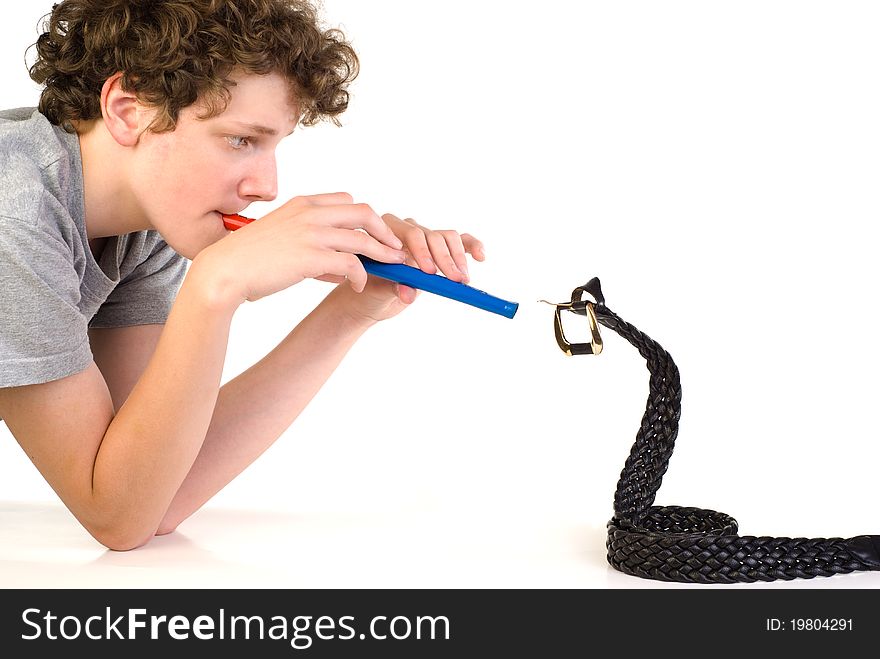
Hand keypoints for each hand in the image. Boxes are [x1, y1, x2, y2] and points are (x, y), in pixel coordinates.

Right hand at [194, 192, 405, 304]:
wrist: (224, 271)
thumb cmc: (249, 260)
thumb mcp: (282, 240)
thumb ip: (312, 247)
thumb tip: (339, 268)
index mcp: (301, 204)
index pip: (345, 200)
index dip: (365, 218)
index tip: (376, 234)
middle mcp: (309, 213)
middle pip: (363, 212)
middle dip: (384, 231)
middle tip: (396, 248)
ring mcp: (311, 233)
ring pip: (362, 238)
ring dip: (382, 254)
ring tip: (392, 267)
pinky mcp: (311, 256)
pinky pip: (351, 263)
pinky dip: (361, 275)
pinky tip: (360, 286)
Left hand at [331, 213, 485, 323]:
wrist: (372, 298)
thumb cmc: (370, 291)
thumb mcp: (378, 292)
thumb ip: (392, 288)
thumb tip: (408, 294)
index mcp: (386, 234)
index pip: (409, 233)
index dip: (422, 251)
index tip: (430, 272)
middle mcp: (406, 230)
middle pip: (431, 236)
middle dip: (444, 259)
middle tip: (454, 280)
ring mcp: (424, 237)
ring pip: (447, 237)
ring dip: (458, 258)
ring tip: (462, 280)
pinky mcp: (439, 249)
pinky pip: (459, 241)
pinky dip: (471, 246)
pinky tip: (481, 256)